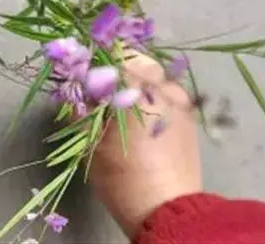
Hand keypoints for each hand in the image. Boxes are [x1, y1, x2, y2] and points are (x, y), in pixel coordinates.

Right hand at [89, 52, 202, 236]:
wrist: (168, 210)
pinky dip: (152, 92)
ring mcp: (179, 97)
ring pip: (153, 73)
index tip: (87, 72)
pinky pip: (166, 89)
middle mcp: (161, 86)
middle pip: (136, 58)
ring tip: (125, 100)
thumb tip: (74, 88)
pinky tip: (144, 113)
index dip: (97, 60)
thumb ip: (80, 109)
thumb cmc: (122, 177)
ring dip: (136, 79)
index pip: (113, 55)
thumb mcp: (91, 143)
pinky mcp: (189, 111)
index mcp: (135, 91)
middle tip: (105, 86)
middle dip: (118, 67)